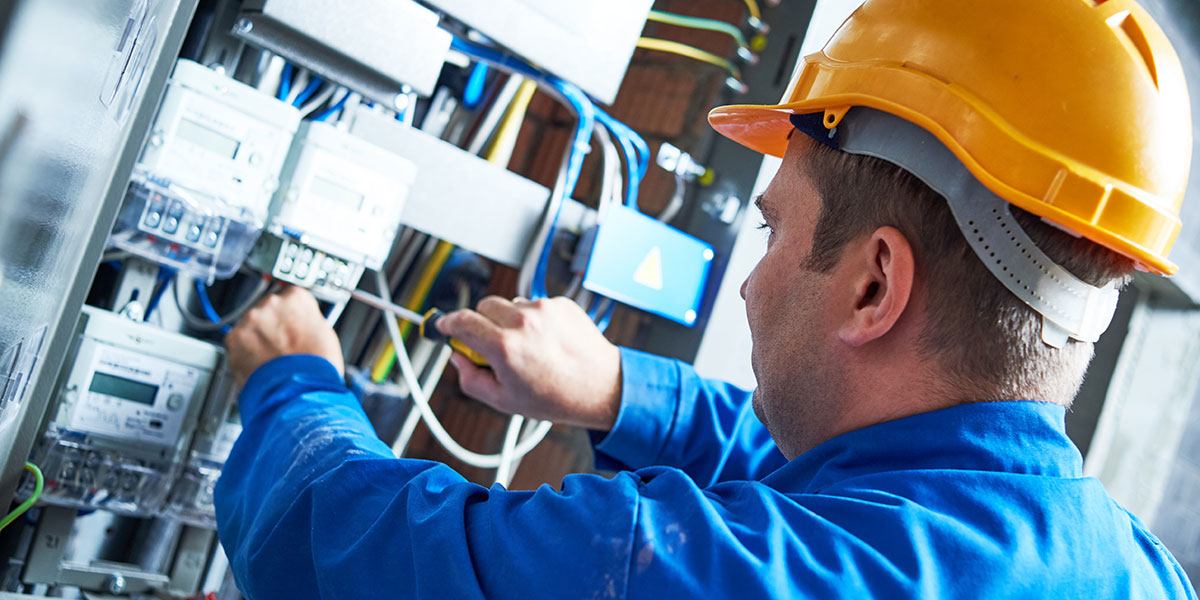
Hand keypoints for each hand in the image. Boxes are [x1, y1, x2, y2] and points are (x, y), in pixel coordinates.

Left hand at [226, 286, 343, 383]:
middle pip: (267, 308)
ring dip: (257, 338)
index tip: (290, 323)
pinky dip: (243, 352)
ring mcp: (251, 319)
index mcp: (297, 297)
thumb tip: (301, 322)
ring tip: (271, 358)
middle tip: (281, 344)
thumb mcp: (325, 334)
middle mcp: (272, 303)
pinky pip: (237, 341)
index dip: (290, 314)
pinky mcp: (234, 338)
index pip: (290, 295)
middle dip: (272, 324)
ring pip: (251, 325)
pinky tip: (259, 363)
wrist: (299, 391)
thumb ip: (307, 320)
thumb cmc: (316, 367)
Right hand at [436, 296, 621, 431]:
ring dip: (509, 320)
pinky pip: (535, 305)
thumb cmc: (556, 398)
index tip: (444, 326)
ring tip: (527, 347)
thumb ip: (471, 379)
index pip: (461, 321)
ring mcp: (544, 309)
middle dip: (480, 323)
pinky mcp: (561, 303)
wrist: (602, 387)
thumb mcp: (504, 401)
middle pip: (483, 307)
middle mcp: (523, 322)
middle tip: (490, 344)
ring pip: (510, 305)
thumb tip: (457, 358)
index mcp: (504, 346)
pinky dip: (534, 319)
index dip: (448, 323)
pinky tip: (546, 341)